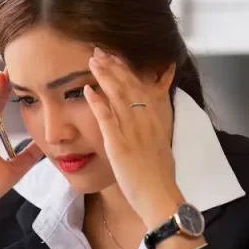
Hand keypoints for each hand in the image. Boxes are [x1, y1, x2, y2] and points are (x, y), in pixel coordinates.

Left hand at [83, 47, 183, 229]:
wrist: (161, 197)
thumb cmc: (159, 177)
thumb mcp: (161, 146)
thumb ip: (154, 129)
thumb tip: (149, 120)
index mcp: (155, 120)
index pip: (141, 87)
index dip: (127, 70)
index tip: (115, 57)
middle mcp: (145, 121)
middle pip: (129, 85)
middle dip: (113, 66)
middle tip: (99, 51)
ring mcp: (133, 132)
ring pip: (118, 96)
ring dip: (104, 75)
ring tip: (92, 60)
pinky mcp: (120, 145)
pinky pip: (107, 119)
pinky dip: (97, 102)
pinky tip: (87, 89)